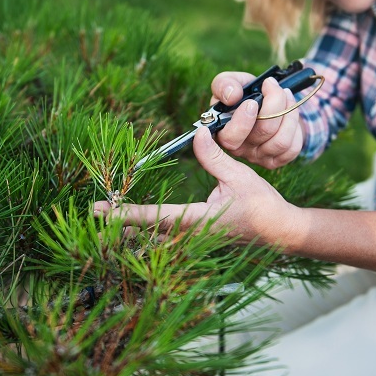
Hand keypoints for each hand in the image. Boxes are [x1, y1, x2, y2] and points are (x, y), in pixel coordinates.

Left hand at [92, 127, 293, 244]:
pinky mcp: (199, 242)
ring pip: (155, 239)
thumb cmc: (262, 205)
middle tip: (94, 215)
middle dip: (120, 224)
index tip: (100, 211)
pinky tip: (138, 227)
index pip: (153, 217)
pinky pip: (168, 240)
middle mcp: (191, 235)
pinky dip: (150, 232)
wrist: (281, 232)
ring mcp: (195, 242)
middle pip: (146, 232)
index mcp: (197, 220)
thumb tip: (197, 133)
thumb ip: (214, 156)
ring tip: (109, 221)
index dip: (124, 213)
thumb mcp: (239, 176)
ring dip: (133, 229)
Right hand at [210, 72, 303, 168]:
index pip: (230, 139)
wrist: (262, 101)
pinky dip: (295, 126)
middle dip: (274, 103)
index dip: (243, 122)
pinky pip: (293, 147)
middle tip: (272, 86)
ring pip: (281, 141)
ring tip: (286, 94)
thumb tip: (232, 96)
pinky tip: (290, 112)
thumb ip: (224, 84)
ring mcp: (259, 157)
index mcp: (223, 133)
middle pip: (263, 132)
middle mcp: (240, 150)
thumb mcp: (231, 83)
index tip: (252, 102)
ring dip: (289, 111)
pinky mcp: (276, 161)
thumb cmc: (243, 93)